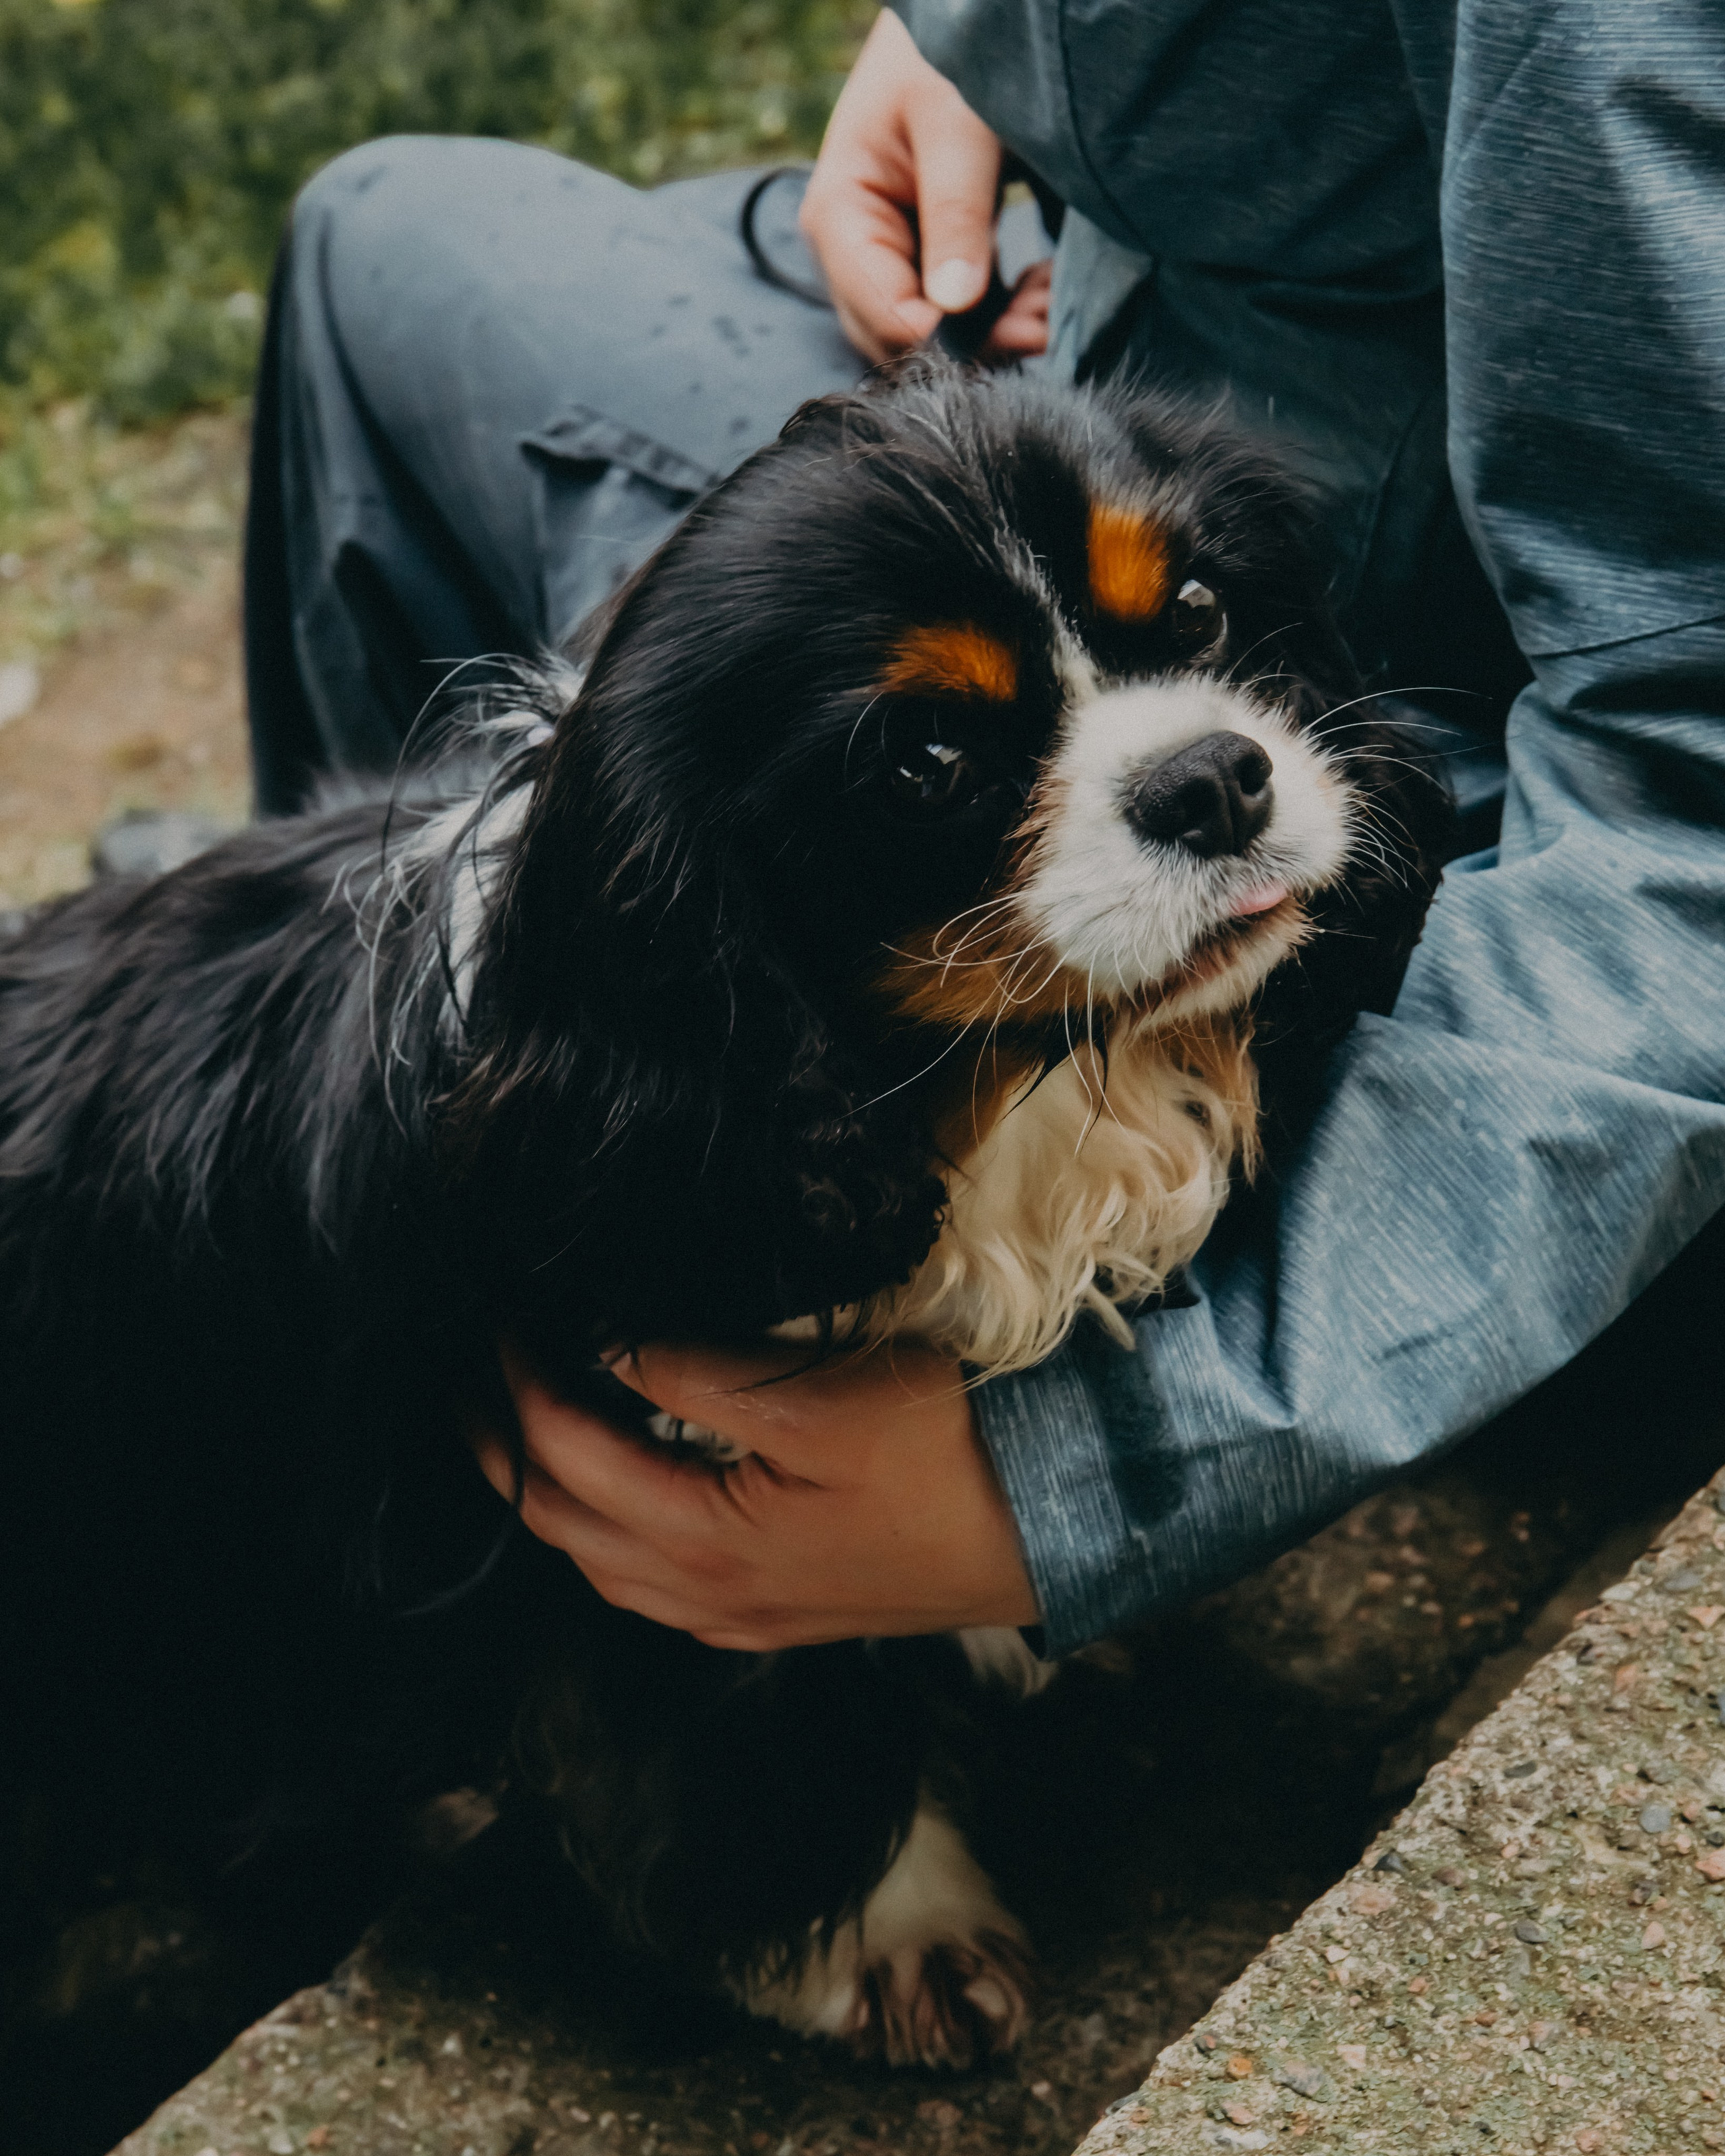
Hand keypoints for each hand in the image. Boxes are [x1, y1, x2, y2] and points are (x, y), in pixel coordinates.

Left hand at [472, 1338, 1039, 1650]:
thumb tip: (602, 1348)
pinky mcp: (774, 1614)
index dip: (517, 1384)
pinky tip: (616, 1496)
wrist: (1054, 1528)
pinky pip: (649, 1585)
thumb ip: (697, 1377)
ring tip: (522, 1426)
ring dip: (549, 1495)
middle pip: (561, 1525)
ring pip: (599, 1565)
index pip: (566, 1457)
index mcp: (705, 1546)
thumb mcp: (820, 1399)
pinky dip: (605, 1534)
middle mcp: (704, 1600)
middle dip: (502, 1449)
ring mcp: (739, 1618)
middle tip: (469, 1374)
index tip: (497, 1319)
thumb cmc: (949, 1455)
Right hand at [799, 9, 1049, 364]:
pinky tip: (1041, 292)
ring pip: (932, 337)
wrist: (959, 20)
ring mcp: (883, 260)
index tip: (1022, 330)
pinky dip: (1002, 315)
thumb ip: (956, 212)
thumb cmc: (946, 57)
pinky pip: (956, 316)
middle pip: (902, 340)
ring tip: (1054, 305)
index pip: (884, 314)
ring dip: (996, 334)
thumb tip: (955, 304)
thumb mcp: (958, 125)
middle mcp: (851, 250)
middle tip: (1050, 322)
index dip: (948, 339)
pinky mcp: (921, 262)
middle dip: (976, 343)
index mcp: (839, 216)